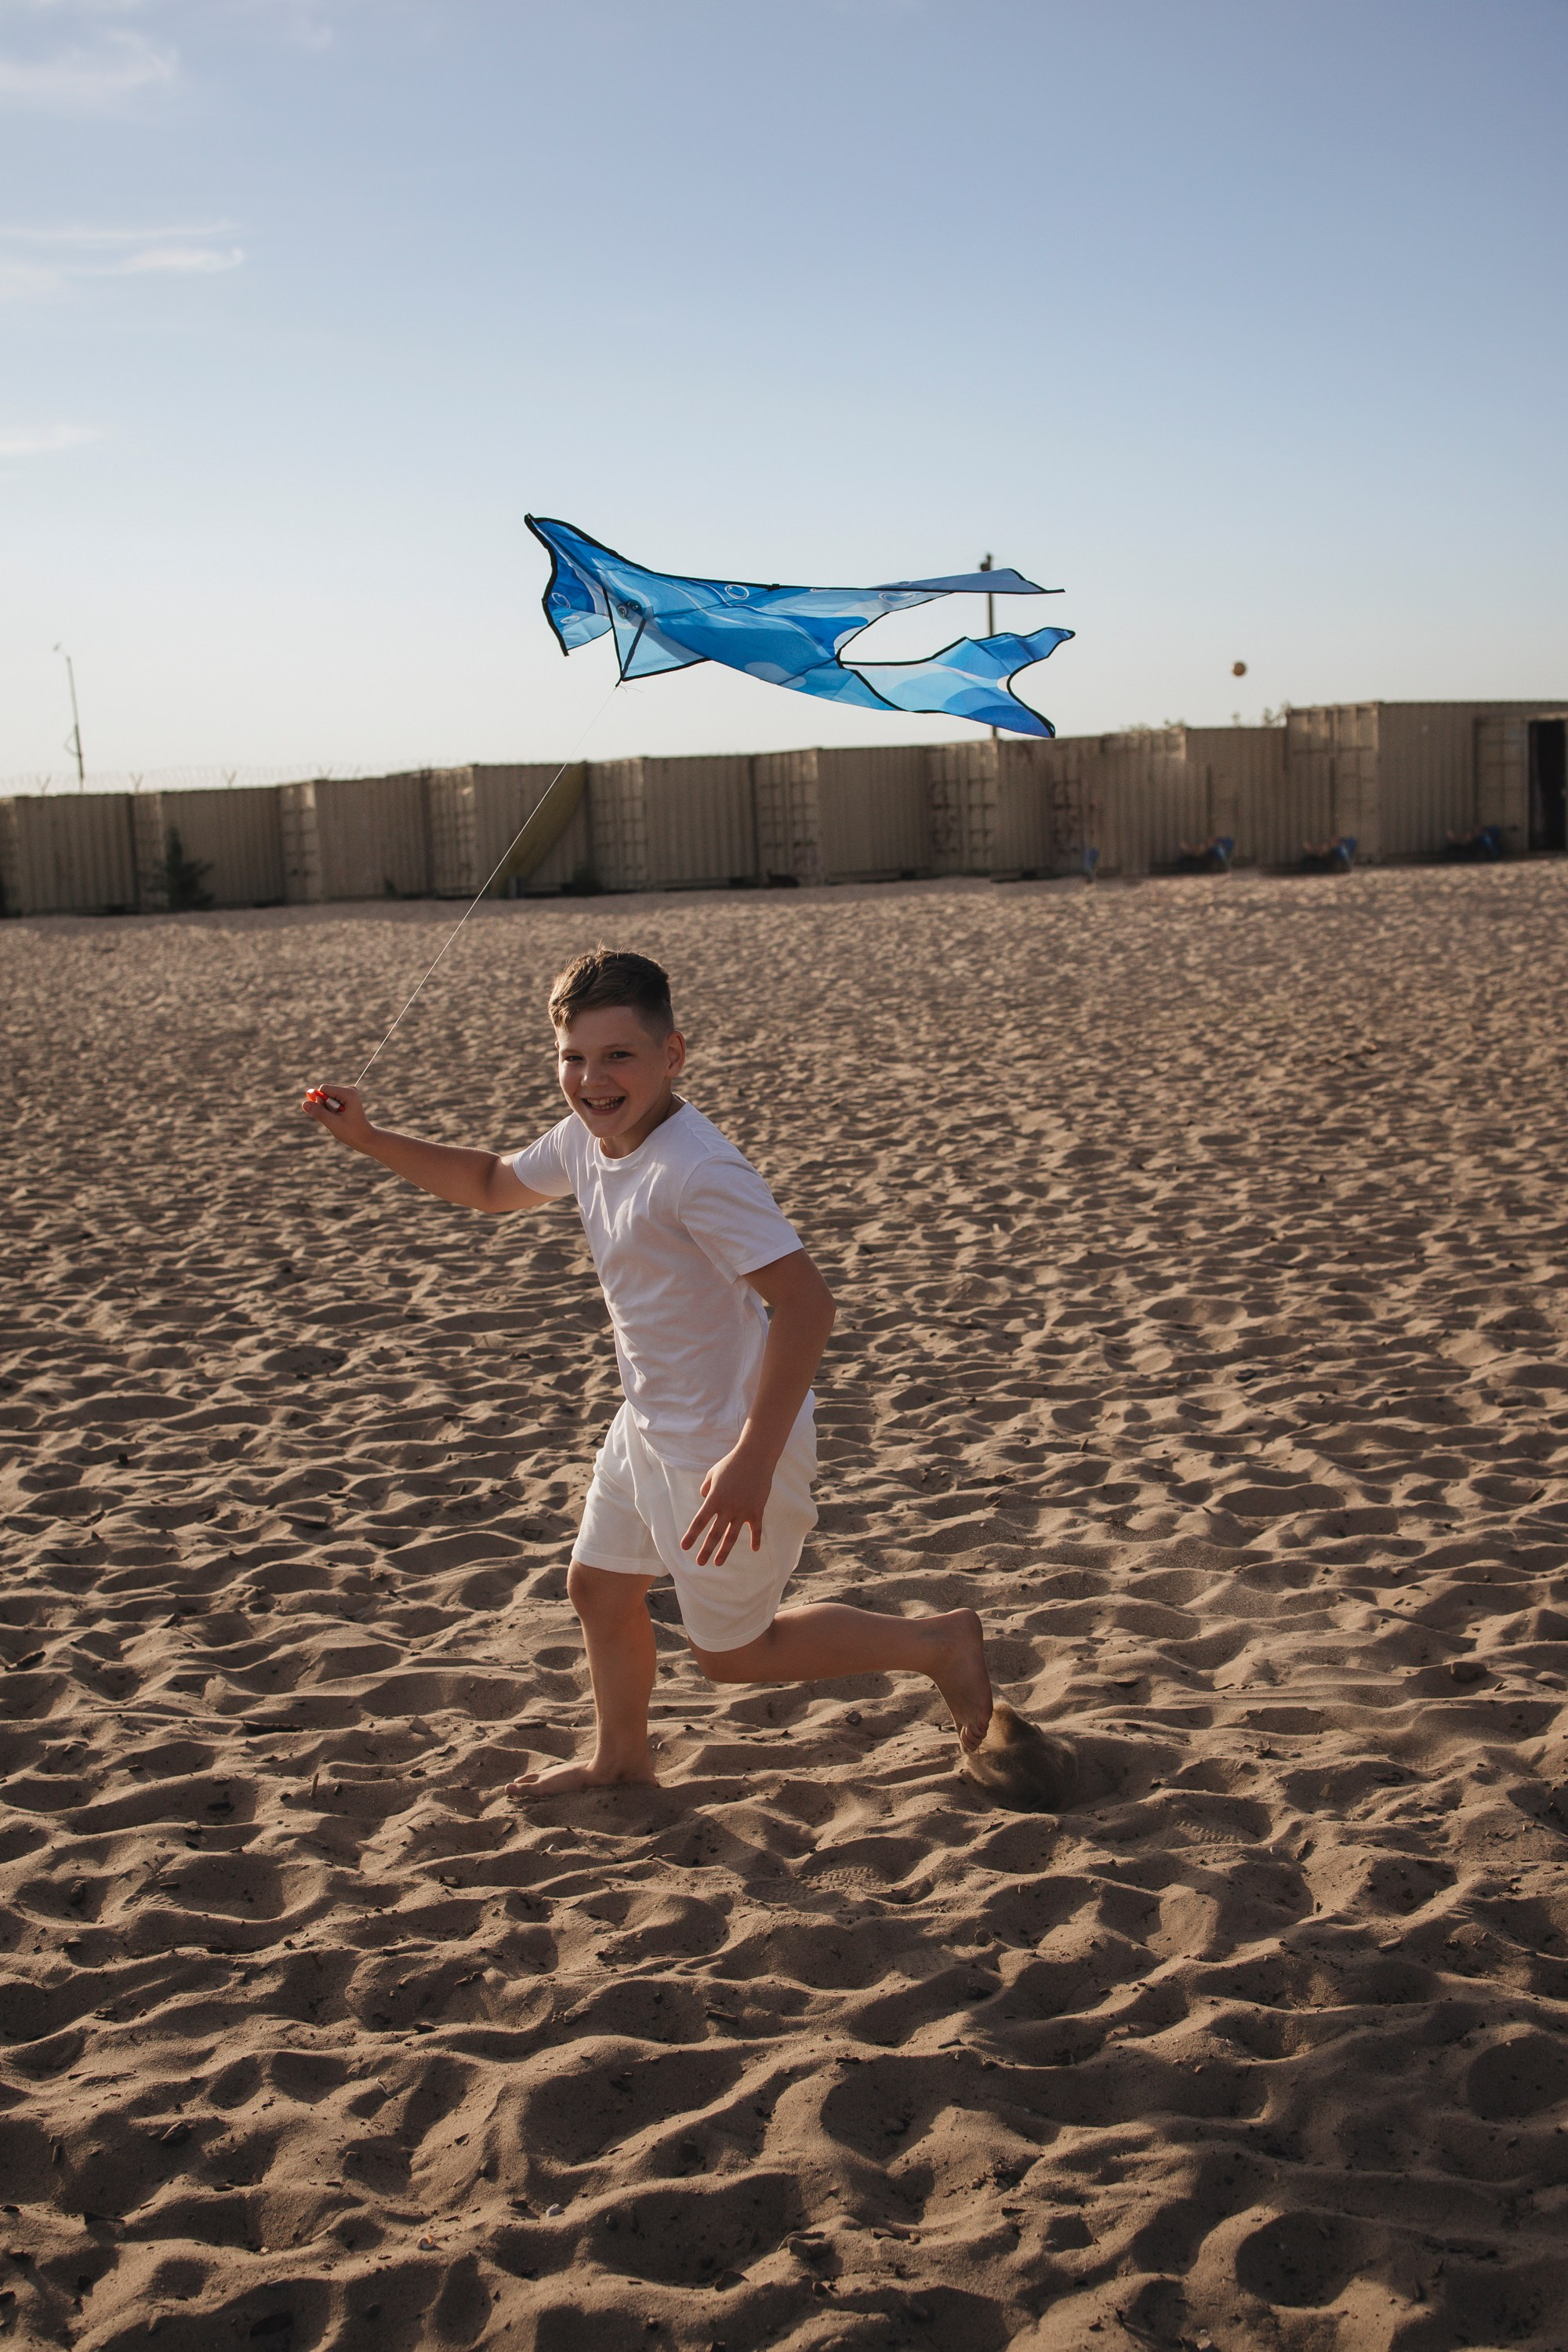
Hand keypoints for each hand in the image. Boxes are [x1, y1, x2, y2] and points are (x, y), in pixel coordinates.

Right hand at [301, 1081, 374, 1151]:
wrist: (365, 1138)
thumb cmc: (351, 1132)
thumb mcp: (332, 1123)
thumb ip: (318, 1112)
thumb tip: (304, 1103)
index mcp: (348, 1093)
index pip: (323, 1089)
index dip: (321, 1102)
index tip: (332, 1113)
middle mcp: (349, 1089)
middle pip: (324, 1092)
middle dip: (325, 1106)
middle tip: (337, 1117)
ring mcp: (348, 1093)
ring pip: (326, 1097)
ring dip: (328, 1110)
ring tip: (339, 1118)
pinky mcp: (345, 1097)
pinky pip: (330, 1100)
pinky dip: (331, 1110)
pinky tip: (340, 1117)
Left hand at [681, 1441, 773, 1566]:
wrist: (756, 1457)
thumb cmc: (731, 1463)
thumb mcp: (712, 1473)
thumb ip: (706, 1488)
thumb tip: (704, 1499)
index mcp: (714, 1499)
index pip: (700, 1521)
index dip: (691, 1535)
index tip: (684, 1547)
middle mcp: (728, 1507)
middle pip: (714, 1534)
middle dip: (706, 1550)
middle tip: (699, 1563)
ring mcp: (743, 1510)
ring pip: (732, 1536)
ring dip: (724, 1551)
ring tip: (718, 1563)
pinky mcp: (757, 1510)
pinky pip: (756, 1529)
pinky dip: (755, 1539)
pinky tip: (754, 1549)